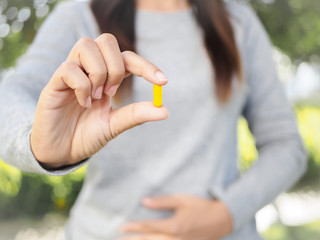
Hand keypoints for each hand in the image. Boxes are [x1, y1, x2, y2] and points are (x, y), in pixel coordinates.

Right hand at [30, 34, 168, 167]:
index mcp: (107, 77)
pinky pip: (69, 68)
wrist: (61, 152)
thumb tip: (165, 110)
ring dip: (98, 72)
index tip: (163, 81)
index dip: (146, 66)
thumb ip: (136, 115)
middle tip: (112, 92)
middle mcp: (89, 70)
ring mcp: (71, 73)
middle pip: (106, 40)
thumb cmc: (86, 135)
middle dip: (116, 66)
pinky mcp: (54, 82)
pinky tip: (83, 103)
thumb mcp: (115, 125)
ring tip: (96, 97)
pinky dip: (82, 86)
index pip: (128, 59)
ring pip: (86, 45)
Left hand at [119, 194, 232, 239]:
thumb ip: (162, 202)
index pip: (149, 227)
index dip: (134, 228)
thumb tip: (144, 202)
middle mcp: (176, 239)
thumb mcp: (182, 200)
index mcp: (174, 226)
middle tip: (118, 239)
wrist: (222, 219)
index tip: (121, 227)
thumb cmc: (201, 207)